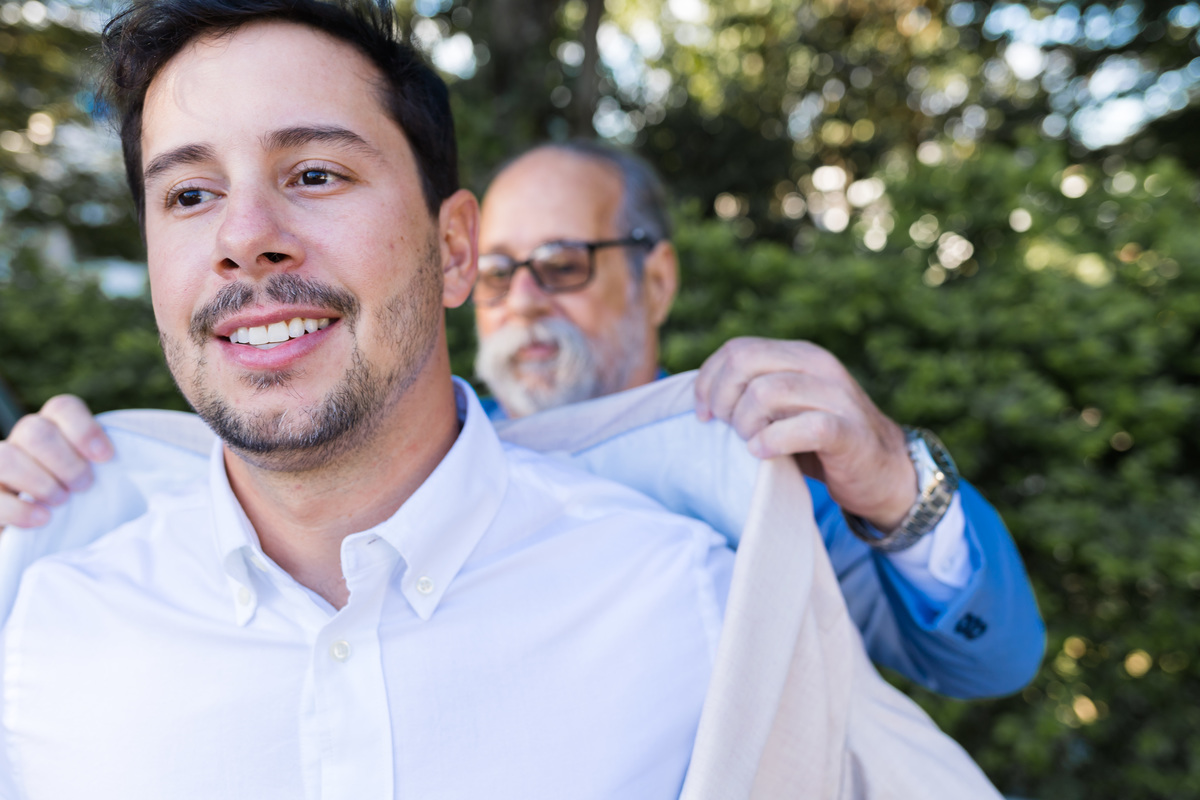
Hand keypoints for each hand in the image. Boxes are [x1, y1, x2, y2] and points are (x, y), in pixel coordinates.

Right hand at [0, 395, 111, 528]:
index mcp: (52, 428)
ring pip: (4, 457)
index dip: (84, 429)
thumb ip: (107, 468)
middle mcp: (21, 441)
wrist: (44, 528)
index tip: (106, 458)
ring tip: (62, 501)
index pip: (62, 407)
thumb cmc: (82, 502)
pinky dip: (18, 509)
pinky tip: (42, 519)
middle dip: (65, 461)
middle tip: (84, 486)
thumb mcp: (97, 479)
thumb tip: (143, 472)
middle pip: (35, 430)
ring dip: (39, 481)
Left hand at [694, 337, 915, 530]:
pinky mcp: (848, 431)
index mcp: (798, 355)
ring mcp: (836, 395)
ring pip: (766, 392)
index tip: (704, 415)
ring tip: (749, 444)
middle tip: (727, 430)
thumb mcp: (785, 408)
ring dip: (745, 424)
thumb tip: (702, 398)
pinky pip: (803, 427)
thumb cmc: (820, 444)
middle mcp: (818, 366)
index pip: (736, 349)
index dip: (708, 381)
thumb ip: (753, 393)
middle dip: (723, 399)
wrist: (883, 473)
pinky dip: (773, 442)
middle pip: (744, 362)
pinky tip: (762, 454)